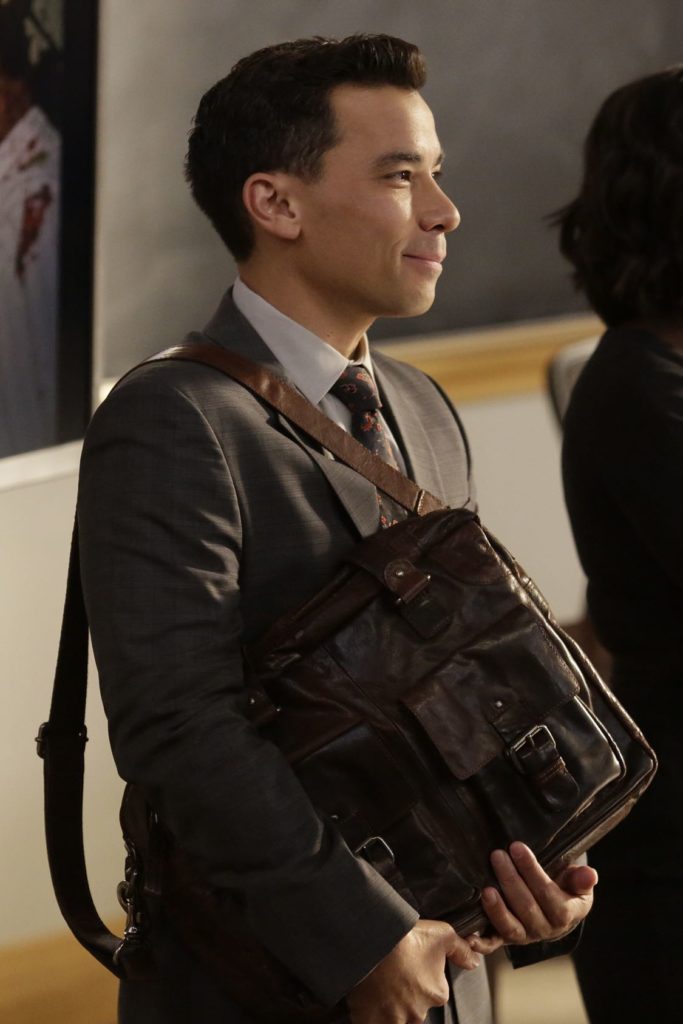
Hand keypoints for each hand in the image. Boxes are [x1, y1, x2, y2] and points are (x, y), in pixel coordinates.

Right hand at [347, 918, 480, 1023]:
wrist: (371, 942)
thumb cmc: (405, 938)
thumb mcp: (441, 934)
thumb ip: (461, 949)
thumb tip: (473, 962)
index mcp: (437, 994)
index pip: (433, 991)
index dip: (421, 976)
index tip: (410, 966)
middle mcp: (418, 1012)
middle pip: (414, 1006)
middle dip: (405, 994)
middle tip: (393, 974)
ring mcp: (394, 1019)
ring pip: (394, 1016)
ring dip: (389, 1005)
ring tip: (380, 985)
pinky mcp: (371, 1020)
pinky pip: (373, 1020)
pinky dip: (372, 1012)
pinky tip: (369, 997)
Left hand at [468, 842, 597, 955]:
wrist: (556, 910)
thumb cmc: (565, 887)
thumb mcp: (576, 881)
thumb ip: (581, 878)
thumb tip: (590, 875)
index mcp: (565, 913)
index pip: (547, 892)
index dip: (531, 871)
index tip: (517, 847)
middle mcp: (545, 929)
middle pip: (526, 907)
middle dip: (510, 880)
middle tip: (497, 855)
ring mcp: (525, 935)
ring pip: (511, 928)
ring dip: (497, 910)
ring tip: (486, 889)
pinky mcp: (507, 938)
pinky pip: (494, 943)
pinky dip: (481, 943)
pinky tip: (469, 936)